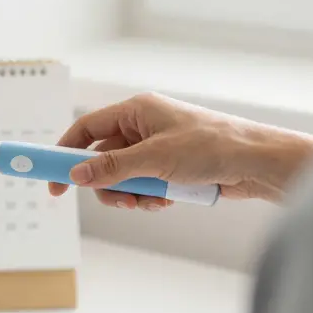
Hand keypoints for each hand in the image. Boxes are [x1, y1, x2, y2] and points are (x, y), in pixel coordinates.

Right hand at [52, 92, 312, 209]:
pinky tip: (168, 200)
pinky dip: (150, 196)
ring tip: (150, 202)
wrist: (258, 163)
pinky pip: (144, 185)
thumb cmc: (213, 147)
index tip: (53, 181)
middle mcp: (144, 126)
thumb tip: (76, 175)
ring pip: (123, 177)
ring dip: (131, 194)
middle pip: (102, 159)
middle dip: (107, 184)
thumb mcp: (155, 159)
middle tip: (119, 201)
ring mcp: (157, 147)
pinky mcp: (171, 167)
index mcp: (136, 110)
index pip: (86, 128)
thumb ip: (113, 168)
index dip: (65, 153)